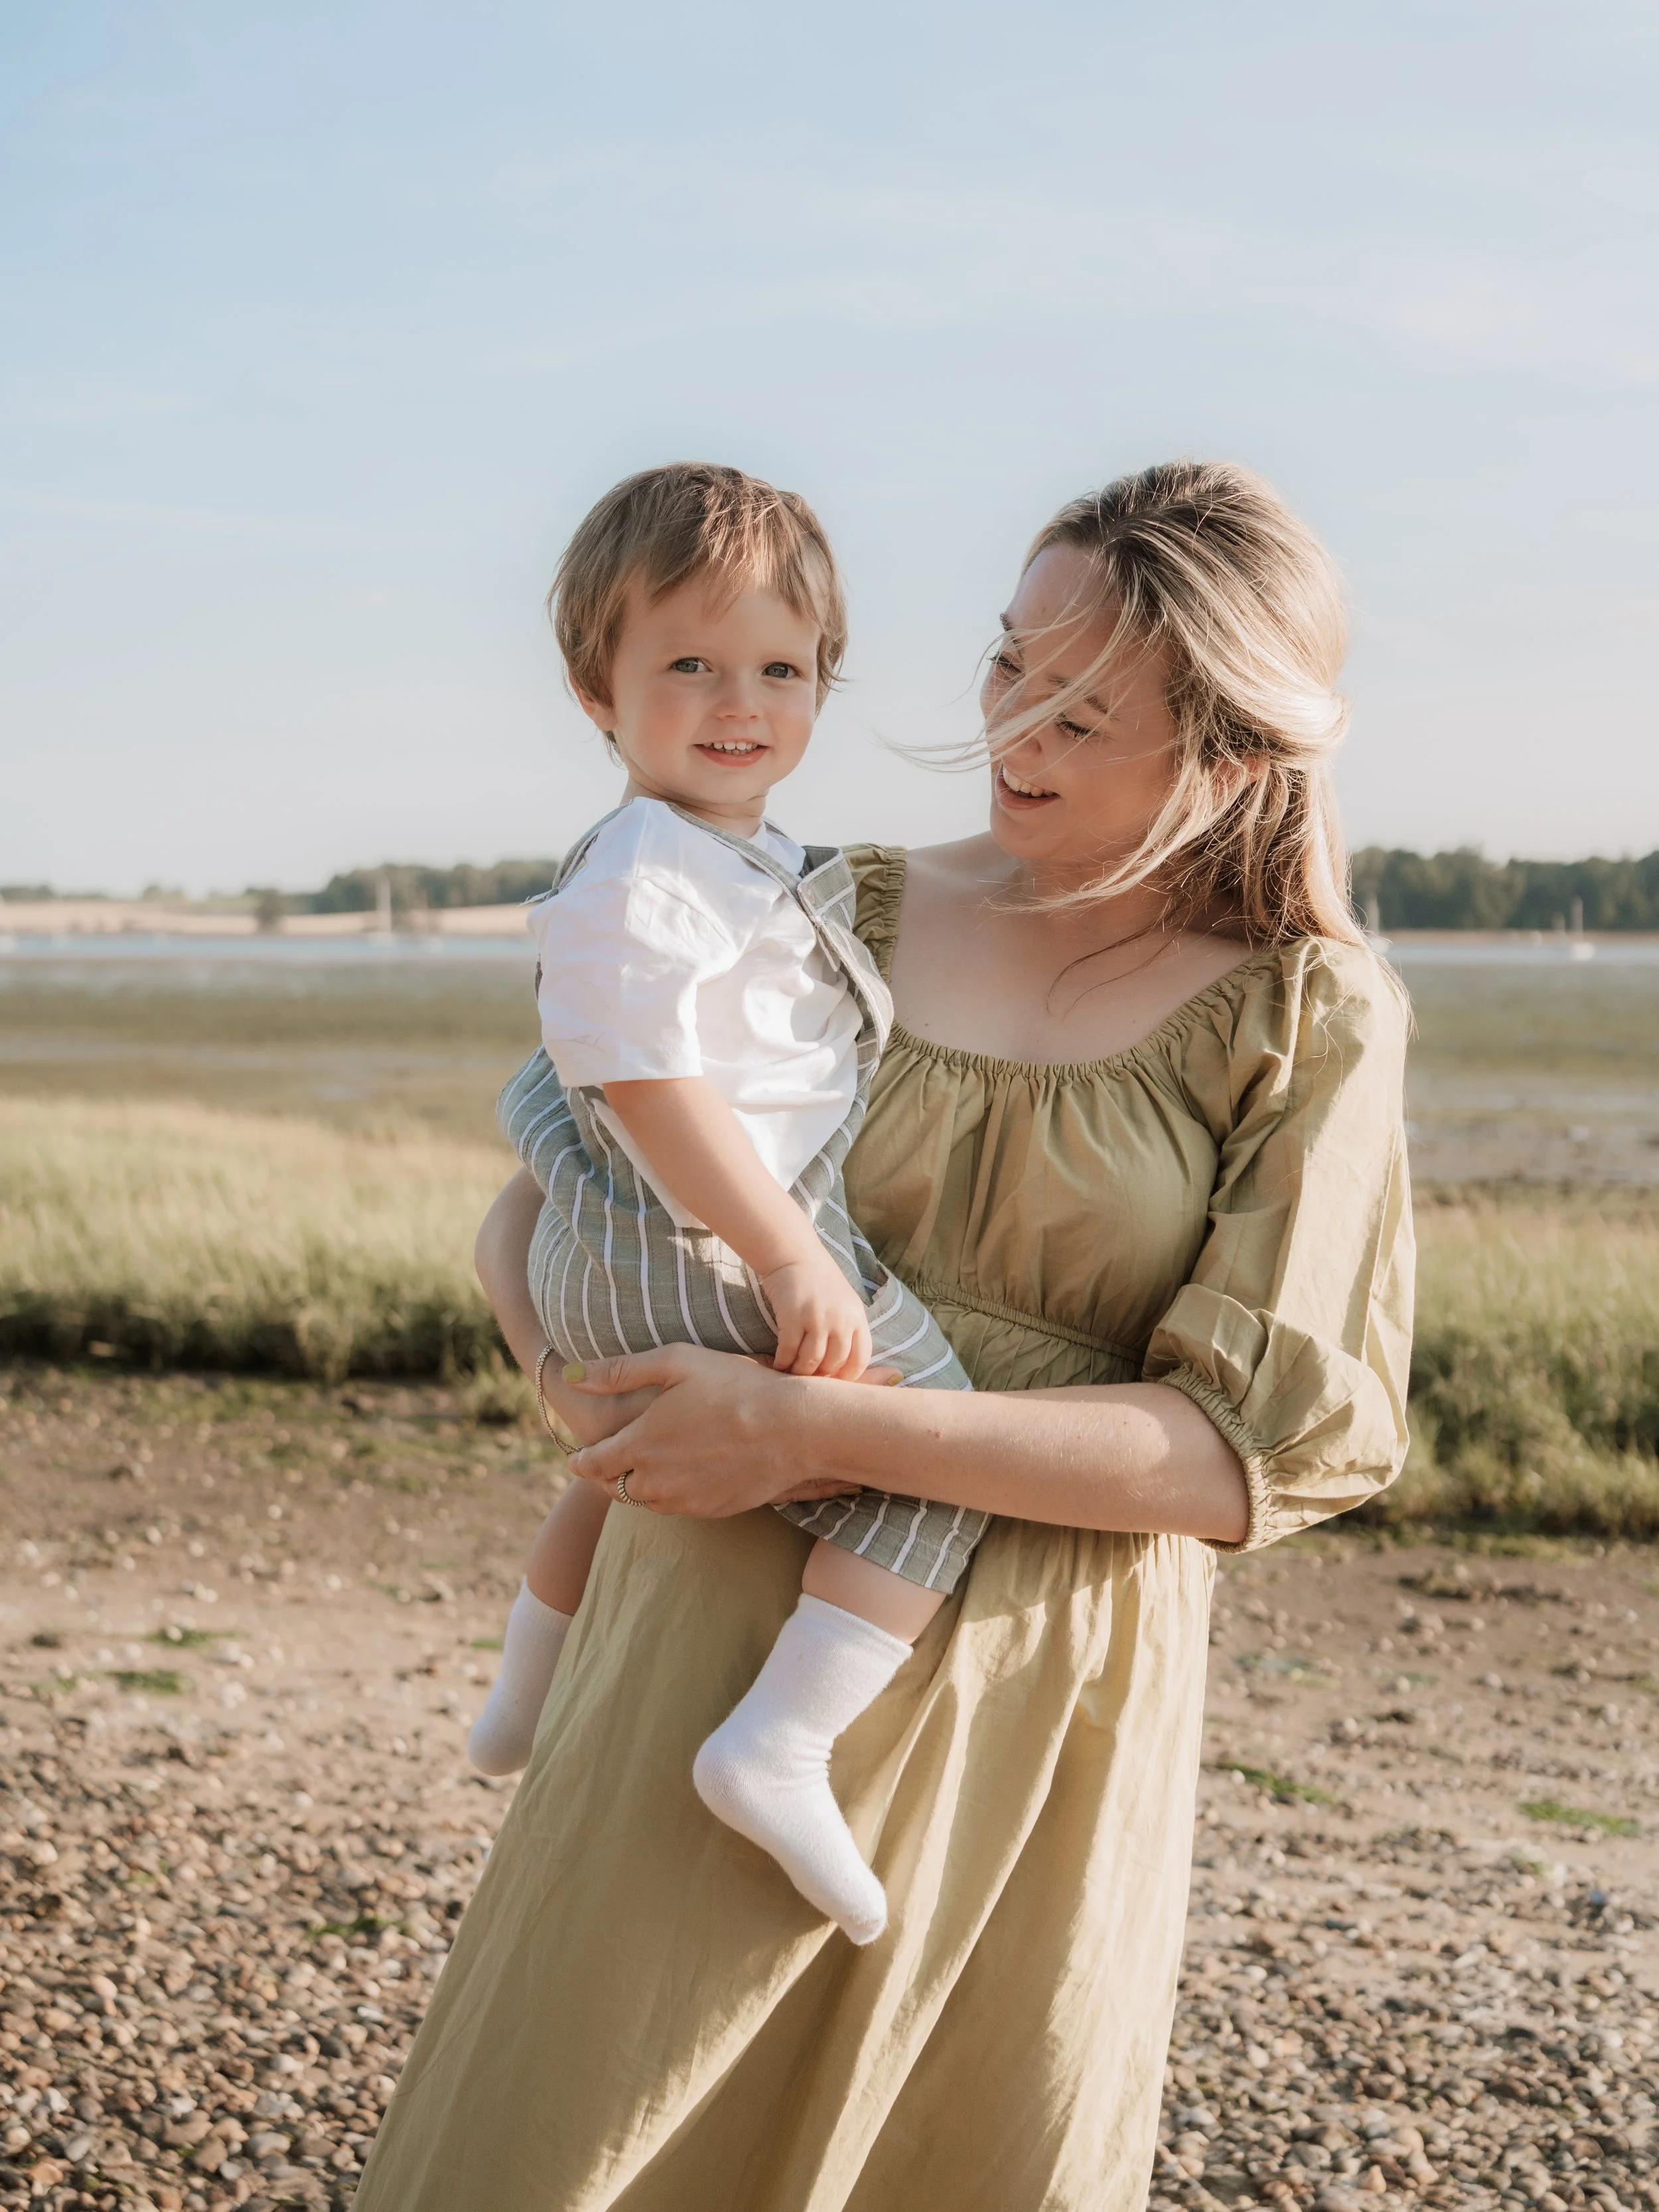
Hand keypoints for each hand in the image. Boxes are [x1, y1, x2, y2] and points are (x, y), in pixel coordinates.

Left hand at [559, 1346, 898, 1515]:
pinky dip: (672, 1493)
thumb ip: (619, 1371)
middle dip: (607, 1475)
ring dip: (640, 1485)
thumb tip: (571, 1375)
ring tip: (651, 1462)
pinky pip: (677, 1507)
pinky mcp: (711, 1511)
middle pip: (614, 1489)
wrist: (794, 1428)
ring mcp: (684, 1501)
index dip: (580, 1461)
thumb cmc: (736, 1385)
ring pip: (645, 1501)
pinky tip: (685, 1471)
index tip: (578, 1457)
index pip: (590, 1465)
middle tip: (611, 1459)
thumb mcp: (676, 1361)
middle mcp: (656, 1481)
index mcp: (640, 1444)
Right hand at [759, 1248, 872, 1379]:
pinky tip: (779, 1364)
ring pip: (810, 1362)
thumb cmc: (820, 1283)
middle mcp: (841, 1320)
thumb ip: (848, 1331)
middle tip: (809, 1379)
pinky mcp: (792, 1318)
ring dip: (800, 1372)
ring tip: (792, 1373)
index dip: (847, 1376)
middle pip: (833, 1363)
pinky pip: (788, 1352)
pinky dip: (783, 1363)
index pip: (860, 1359)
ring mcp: (817, 1319)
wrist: (794, 1256)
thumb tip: (843, 1369)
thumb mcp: (845, 1303)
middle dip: (820, 1376)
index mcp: (857, 1317)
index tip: (834, 1380)